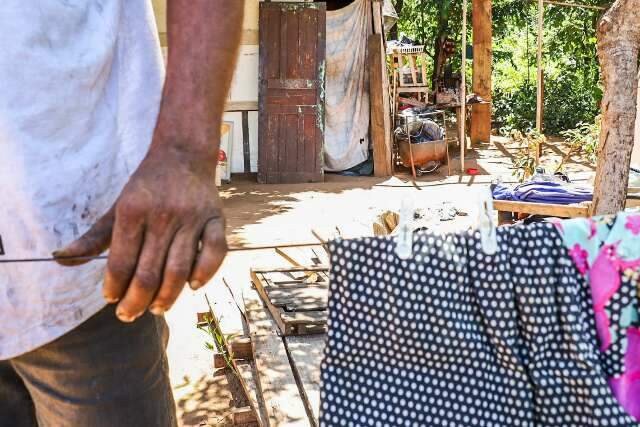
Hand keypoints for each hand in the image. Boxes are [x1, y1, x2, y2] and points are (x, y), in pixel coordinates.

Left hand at [54, 142, 227, 321]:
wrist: (183, 155)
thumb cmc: (147, 187)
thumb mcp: (117, 207)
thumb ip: (92, 238)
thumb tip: (61, 260)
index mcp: (133, 211)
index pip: (121, 261)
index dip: (114, 287)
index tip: (111, 299)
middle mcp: (163, 215)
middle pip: (149, 272)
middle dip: (136, 301)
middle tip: (129, 315)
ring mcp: (192, 218)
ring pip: (179, 268)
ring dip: (167, 296)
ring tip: (157, 309)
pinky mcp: (216, 219)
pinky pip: (215, 252)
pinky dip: (205, 272)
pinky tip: (193, 285)